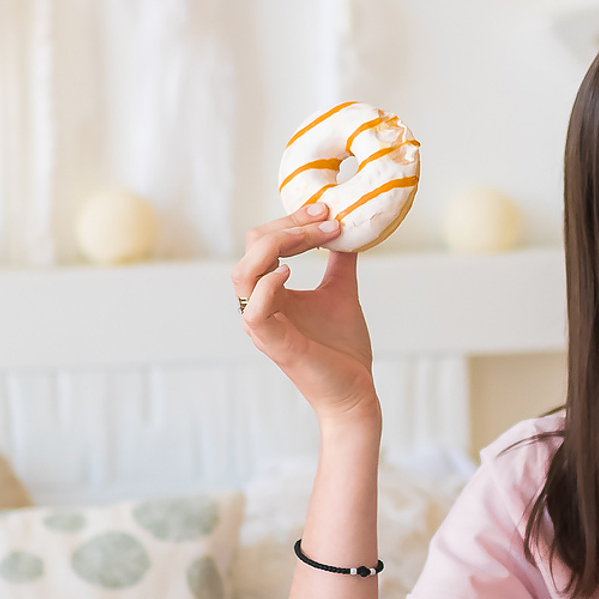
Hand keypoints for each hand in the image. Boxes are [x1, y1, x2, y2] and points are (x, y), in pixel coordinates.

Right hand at [233, 205, 378, 425]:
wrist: (354, 390)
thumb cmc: (343, 347)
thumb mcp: (341, 292)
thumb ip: (339, 262)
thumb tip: (350, 229)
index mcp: (271, 291)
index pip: (265, 242)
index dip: (292, 221)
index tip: (326, 209)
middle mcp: (259, 304)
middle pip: (253, 249)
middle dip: (288, 226)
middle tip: (325, 216)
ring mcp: (262, 324)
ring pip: (244, 274)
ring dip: (277, 246)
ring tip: (312, 237)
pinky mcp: (271, 343)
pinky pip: (253, 309)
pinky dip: (267, 285)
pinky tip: (290, 271)